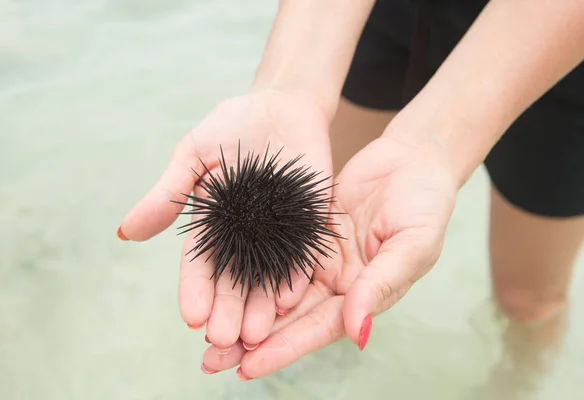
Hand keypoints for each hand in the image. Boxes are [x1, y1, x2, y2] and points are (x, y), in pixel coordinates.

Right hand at [118, 90, 332, 351]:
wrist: (282, 103)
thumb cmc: (232, 127)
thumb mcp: (192, 157)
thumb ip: (167, 195)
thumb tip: (125, 232)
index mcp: (216, 224)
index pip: (203, 262)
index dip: (197, 289)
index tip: (192, 316)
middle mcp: (247, 234)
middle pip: (237, 277)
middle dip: (230, 308)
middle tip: (226, 338)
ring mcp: (280, 229)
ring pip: (269, 273)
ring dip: (262, 304)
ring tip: (258, 332)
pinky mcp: (311, 218)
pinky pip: (304, 249)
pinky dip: (296, 272)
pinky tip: (290, 296)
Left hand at [200, 130, 458, 378]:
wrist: (414, 158)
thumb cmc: (426, 203)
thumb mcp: (412, 244)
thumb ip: (381, 285)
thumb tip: (357, 333)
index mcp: (365, 295)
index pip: (319, 329)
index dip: (284, 348)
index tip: (248, 367)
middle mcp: (339, 284)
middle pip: (290, 318)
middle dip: (252, 340)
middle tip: (211, 359)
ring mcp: (321, 259)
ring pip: (276, 290)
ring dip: (244, 309)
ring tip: (206, 329)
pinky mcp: (307, 234)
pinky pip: (275, 253)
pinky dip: (250, 268)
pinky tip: (222, 279)